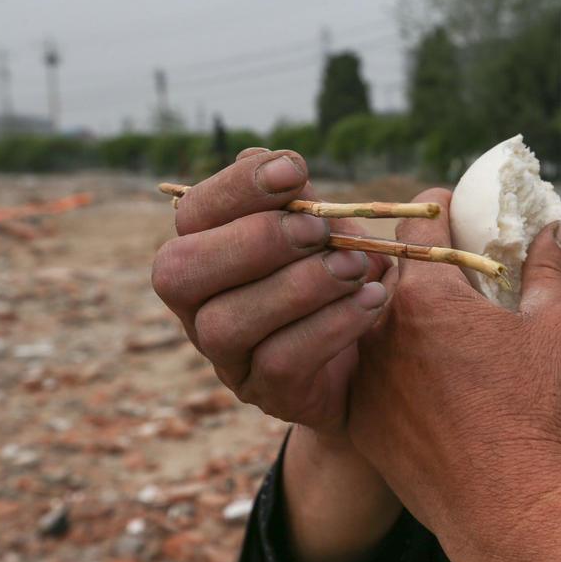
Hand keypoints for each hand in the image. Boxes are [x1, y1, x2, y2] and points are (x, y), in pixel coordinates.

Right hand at [151, 148, 390, 434]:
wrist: (381, 359)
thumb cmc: (345, 278)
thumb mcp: (331, 234)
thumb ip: (307, 203)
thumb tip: (285, 168)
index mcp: (207, 250)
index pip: (193, 212)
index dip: (236, 187)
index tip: (294, 171)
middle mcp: (198, 305)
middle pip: (179, 272)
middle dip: (255, 241)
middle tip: (320, 230)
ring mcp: (226, 356)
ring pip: (226, 323)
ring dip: (297, 287)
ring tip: (355, 268)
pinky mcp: (265, 393)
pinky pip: (281, 362)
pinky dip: (332, 326)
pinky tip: (373, 301)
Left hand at [346, 188, 560, 561]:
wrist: (511, 512)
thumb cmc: (541, 414)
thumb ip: (552, 269)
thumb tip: (556, 229)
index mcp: (426, 297)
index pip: (422, 225)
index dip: (441, 209)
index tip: (450, 208)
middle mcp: (379, 332)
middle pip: (390, 274)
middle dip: (418, 265)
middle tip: (450, 269)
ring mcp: (364, 382)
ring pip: (373, 327)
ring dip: (398, 317)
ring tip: (437, 325)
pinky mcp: (362, 426)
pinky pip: (367, 377)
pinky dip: (390, 368)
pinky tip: (421, 377)